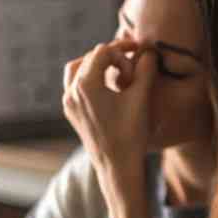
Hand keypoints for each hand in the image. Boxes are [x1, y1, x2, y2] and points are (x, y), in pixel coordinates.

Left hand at [61, 39, 155, 170]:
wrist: (117, 167)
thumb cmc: (130, 134)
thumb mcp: (141, 98)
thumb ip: (145, 70)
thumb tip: (149, 52)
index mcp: (86, 84)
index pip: (103, 52)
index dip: (123, 50)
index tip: (139, 55)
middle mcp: (71, 91)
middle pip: (89, 58)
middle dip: (111, 57)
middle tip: (132, 66)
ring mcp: (68, 103)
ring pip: (76, 69)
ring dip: (96, 65)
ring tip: (117, 70)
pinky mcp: (71, 112)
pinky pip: (74, 85)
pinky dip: (89, 79)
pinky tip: (107, 86)